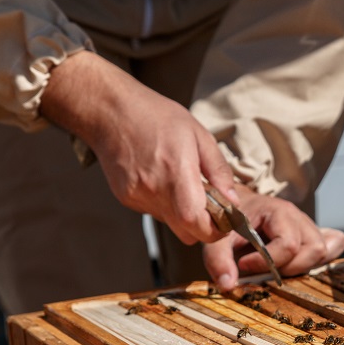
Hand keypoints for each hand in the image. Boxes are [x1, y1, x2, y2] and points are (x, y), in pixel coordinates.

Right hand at [40, 50, 237, 244]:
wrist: (111, 111)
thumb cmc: (157, 117)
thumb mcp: (200, 136)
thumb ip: (219, 171)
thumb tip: (233, 200)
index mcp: (176, 173)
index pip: (196, 223)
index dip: (215, 229)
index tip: (226, 219)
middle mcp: (154, 190)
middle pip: (186, 233)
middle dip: (204, 226)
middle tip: (211, 204)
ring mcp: (137, 197)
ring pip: (171, 224)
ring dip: (184, 213)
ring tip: (183, 183)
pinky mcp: (126, 198)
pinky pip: (154, 213)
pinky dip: (165, 204)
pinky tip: (162, 179)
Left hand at [203, 185, 343, 290]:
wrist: (234, 205)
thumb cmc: (228, 220)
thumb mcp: (217, 238)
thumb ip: (219, 259)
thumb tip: (229, 285)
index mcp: (278, 212)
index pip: (288, 244)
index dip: (268, 261)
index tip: (244, 264)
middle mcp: (298, 218)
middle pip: (314, 249)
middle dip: (289, 267)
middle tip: (264, 270)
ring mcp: (308, 226)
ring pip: (323, 251)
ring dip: (302, 266)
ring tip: (277, 269)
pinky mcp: (312, 235)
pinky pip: (333, 245)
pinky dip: (321, 259)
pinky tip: (300, 264)